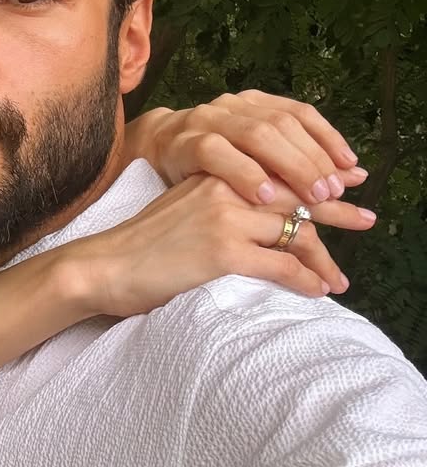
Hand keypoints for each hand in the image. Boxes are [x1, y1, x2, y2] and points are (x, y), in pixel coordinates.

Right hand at [75, 175, 347, 319]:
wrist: (100, 266)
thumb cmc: (135, 250)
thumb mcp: (179, 214)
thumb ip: (214, 208)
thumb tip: (246, 224)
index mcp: (216, 175)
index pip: (278, 178)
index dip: (314, 186)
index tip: (342, 191)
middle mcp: (226, 189)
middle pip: (296, 200)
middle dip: (336, 212)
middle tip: (367, 219)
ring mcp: (225, 219)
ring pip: (294, 234)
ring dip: (323, 259)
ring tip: (341, 278)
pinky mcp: (222, 251)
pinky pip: (279, 266)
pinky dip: (303, 281)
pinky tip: (317, 292)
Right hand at [134, 91, 375, 214]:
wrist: (142, 171)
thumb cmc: (200, 177)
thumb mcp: (241, 162)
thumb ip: (284, 164)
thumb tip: (350, 177)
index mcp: (248, 105)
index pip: (298, 113)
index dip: (327, 139)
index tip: (351, 168)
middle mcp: (228, 108)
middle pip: (282, 125)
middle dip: (313, 159)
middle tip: (335, 192)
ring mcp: (205, 124)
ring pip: (257, 135)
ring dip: (291, 166)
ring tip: (314, 200)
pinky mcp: (184, 148)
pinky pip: (219, 155)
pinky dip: (247, 175)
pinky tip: (266, 197)